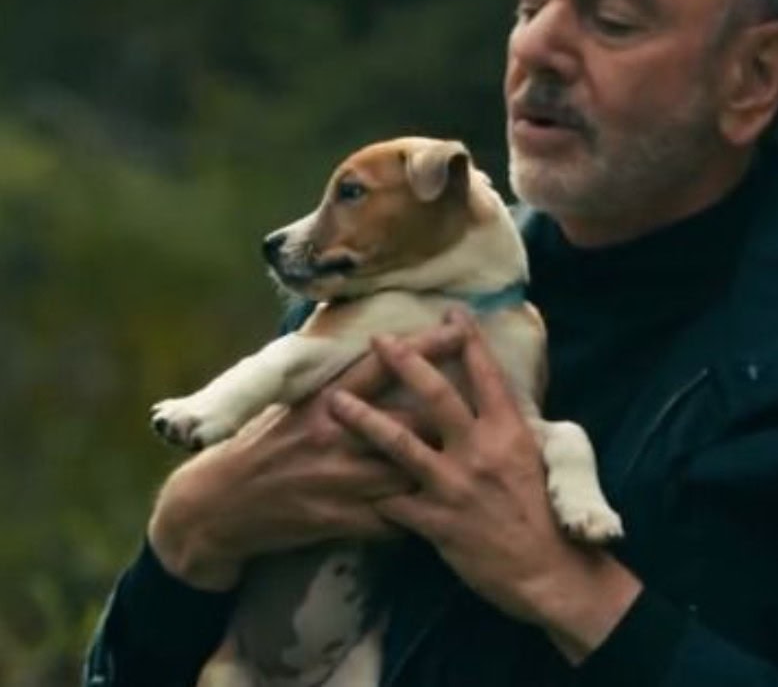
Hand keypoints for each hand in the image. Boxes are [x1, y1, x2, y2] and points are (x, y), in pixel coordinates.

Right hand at [147, 322, 464, 590]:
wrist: (219, 506)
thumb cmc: (261, 447)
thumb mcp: (294, 406)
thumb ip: (338, 387)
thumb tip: (377, 352)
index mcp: (325, 402)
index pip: (381, 366)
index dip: (423, 346)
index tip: (459, 328)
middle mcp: (336, 436)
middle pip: (410, 421)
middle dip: (449, 415)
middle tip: (487, 407)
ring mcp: (339, 481)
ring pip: (409, 471)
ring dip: (441, 468)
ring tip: (476, 463)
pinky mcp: (340, 520)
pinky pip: (394, 519)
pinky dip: (417, 516)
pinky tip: (439, 513)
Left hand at [330, 311, 641, 662]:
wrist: (547, 569)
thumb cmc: (546, 513)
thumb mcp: (539, 458)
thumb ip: (510, 429)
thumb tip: (496, 402)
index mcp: (509, 431)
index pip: (486, 375)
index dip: (468, 340)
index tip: (451, 313)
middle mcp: (479, 450)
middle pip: (435, 395)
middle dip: (405, 362)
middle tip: (380, 339)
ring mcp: (454, 485)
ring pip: (399, 442)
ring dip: (363, 419)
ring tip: (334, 400)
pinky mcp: (436, 521)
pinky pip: (394, 503)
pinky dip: (372, 496)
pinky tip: (348, 489)